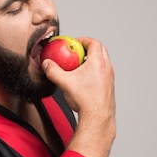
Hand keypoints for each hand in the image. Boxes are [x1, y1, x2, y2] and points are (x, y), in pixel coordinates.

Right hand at [42, 37, 115, 156]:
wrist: (97, 117)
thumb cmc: (85, 100)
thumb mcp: (64, 82)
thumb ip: (53, 71)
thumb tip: (46, 64)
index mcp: (98, 62)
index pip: (93, 42)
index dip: (83, 40)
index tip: (74, 43)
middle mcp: (107, 68)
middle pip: (100, 49)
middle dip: (87, 48)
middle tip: (76, 52)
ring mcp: (110, 77)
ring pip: (103, 61)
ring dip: (92, 60)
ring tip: (79, 66)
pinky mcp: (109, 86)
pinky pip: (103, 73)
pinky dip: (94, 71)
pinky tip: (84, 80)